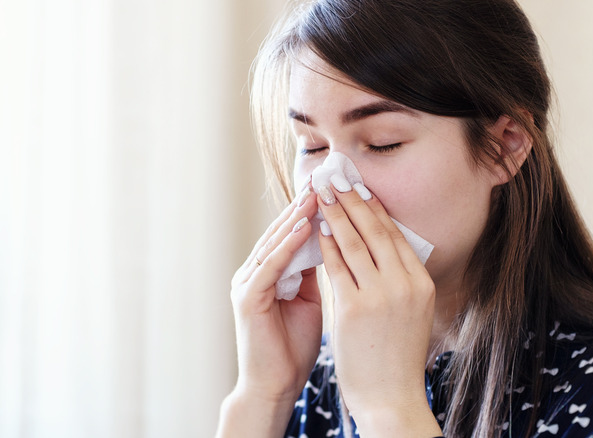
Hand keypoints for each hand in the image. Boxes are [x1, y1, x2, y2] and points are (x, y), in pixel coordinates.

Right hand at [228, 186, 320, 405]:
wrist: (276, 384)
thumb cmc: (294, 345)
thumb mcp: (310, 300)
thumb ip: (315, 272)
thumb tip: (335, 242)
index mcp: (270, 272)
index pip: (293, 233)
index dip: (315, 211)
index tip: (338, 190)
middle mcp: (255, 271)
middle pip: (283, 231)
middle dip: (305, 205)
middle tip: (327, 180)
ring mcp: (247, 283)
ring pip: (275, 242)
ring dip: (297, 217)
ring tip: (318, 194)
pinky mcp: (247, 298)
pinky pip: (270, 265)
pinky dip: (287, 246)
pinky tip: (304, 227)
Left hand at [316, 182, 441, 435]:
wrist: (391, 399)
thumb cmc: (397, 357)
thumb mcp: (412, 313)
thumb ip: (400, 281)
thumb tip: (384, 249)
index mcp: (421, 284)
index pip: (395, 236)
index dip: (375, 208)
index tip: (360, 187)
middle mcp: (405, 284)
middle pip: (376, 231)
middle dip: (354, 200)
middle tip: (338, 177)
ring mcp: (381, 295)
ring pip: (355, 243)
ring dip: (337, 214)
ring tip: (324, 193)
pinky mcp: (354, 308)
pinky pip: (337, 267)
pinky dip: (326, 244)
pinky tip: (317, 228)